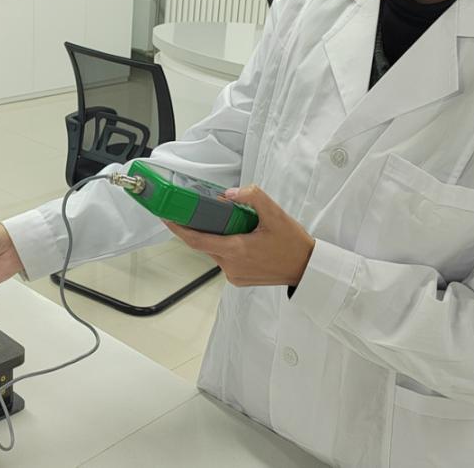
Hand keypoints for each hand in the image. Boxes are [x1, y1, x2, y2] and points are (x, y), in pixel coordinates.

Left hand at [163, 185, 314, 287]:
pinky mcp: (238, 279)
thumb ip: (252, 197)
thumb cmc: (293, 244)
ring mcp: (234, 275)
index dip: (178, 228)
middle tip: (202, 210)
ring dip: (217, 236)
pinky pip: (224, 259)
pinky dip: (226, 246)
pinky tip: (241, 237)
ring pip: (215, 250)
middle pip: (205, 243)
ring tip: (233, 223)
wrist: (306, 268)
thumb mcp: (276, 213)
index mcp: (236, 250)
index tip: (167, 217)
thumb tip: (229, 194)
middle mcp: (231, 266)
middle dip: (201, 226)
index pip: (197, 240)